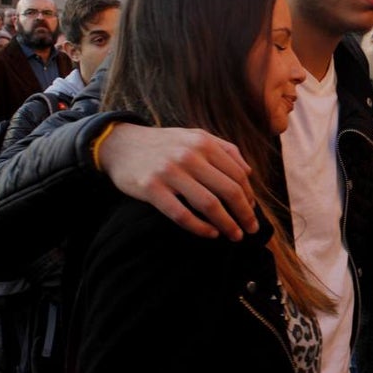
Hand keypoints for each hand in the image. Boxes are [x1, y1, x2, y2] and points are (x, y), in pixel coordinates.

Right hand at [99, 124, 257, 240]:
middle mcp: (189, 155)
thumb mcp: (196, 136)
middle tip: (251, 229)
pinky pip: (181, 214)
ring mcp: (169, 172)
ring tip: (235, 235)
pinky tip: (210, 234)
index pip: (237, 175)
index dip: (249, 196)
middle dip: (245, 213)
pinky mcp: (151, 188)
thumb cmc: (165, 144)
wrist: (120, 144)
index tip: (252, 211)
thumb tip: (249, 173)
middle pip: (228, 190)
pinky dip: (200, 227)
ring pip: (209, 204)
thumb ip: (225, 149)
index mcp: (204, 143)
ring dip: (227, 224)